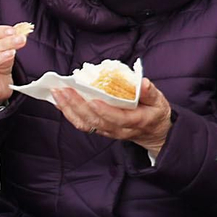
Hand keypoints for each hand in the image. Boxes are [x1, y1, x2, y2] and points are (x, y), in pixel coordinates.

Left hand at [53, 78, 172, 153]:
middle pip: (95, 121)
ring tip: (57, 92)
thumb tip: (143, 83)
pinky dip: (68, 112)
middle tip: (64, 90)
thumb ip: (151, 93)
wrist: (153, 133)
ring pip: (85, 124)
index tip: (93, 100)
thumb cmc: (155, 113)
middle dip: (77, 105)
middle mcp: (118, 129)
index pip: (118, 119)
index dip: (105, 111)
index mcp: (135, 121)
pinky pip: (82, 123)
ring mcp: (107, 131)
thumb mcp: (159, 102)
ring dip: (68, 108)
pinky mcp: (99, 129)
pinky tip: (59, 101)